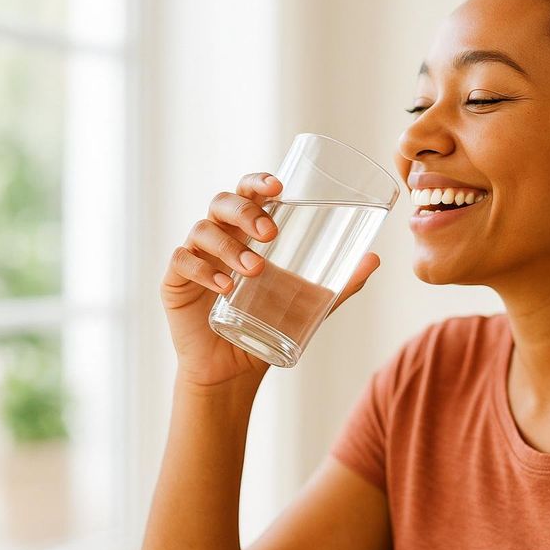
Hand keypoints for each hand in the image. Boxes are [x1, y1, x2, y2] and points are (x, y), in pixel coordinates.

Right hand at [159, 172, 381, 388]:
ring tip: (255, 269)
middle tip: (272, 233)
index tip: (278, 187)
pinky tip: (224, 286)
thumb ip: (341, 283)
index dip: (258, 182)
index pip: (248, 192)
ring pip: (203, 229)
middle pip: (223, 202)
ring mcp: (194, 256)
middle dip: (247, 212)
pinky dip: (203, 269)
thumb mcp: (310, 302)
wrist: (234, 367)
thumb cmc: (270, 322)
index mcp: (247, 231)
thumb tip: (375, 258)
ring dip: (230, 245)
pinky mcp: (174, 281)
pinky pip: (181, 261)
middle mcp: (219, 236)